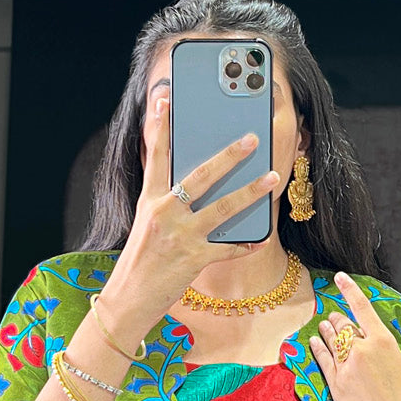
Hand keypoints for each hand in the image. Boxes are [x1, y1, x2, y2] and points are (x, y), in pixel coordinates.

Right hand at [107, 93, 280, 324]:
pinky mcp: (194, 260)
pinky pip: (228, 248)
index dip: (161, 127)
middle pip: (201, 176)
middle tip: (251, 138)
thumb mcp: (145, 225)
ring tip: (272, 177)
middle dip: (229, 155)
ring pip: (223, 208)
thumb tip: (194, 185)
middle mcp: (164, 214)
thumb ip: (165, 202)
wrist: (128, 300)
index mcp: (149, 201)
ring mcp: (181, 236)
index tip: (166, 100)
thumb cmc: (139, 262)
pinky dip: (246, 243)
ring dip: (251, 191)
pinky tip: (262, 236)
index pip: (156, 157)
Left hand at [308, 271, 400, 400]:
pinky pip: (322, 361)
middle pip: (343, 325)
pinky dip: (317, 349)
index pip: (361, 308)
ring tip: (322, 325)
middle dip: (338, 320)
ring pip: (331, 342)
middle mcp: (362, 351)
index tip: (339, 277)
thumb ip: (383, 353)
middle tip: (334, 317)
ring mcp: (346, 369)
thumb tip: (370, 349)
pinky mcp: (336, 387)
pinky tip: (314, 342)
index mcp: (384, 342)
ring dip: (326, 331)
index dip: (349, 290)